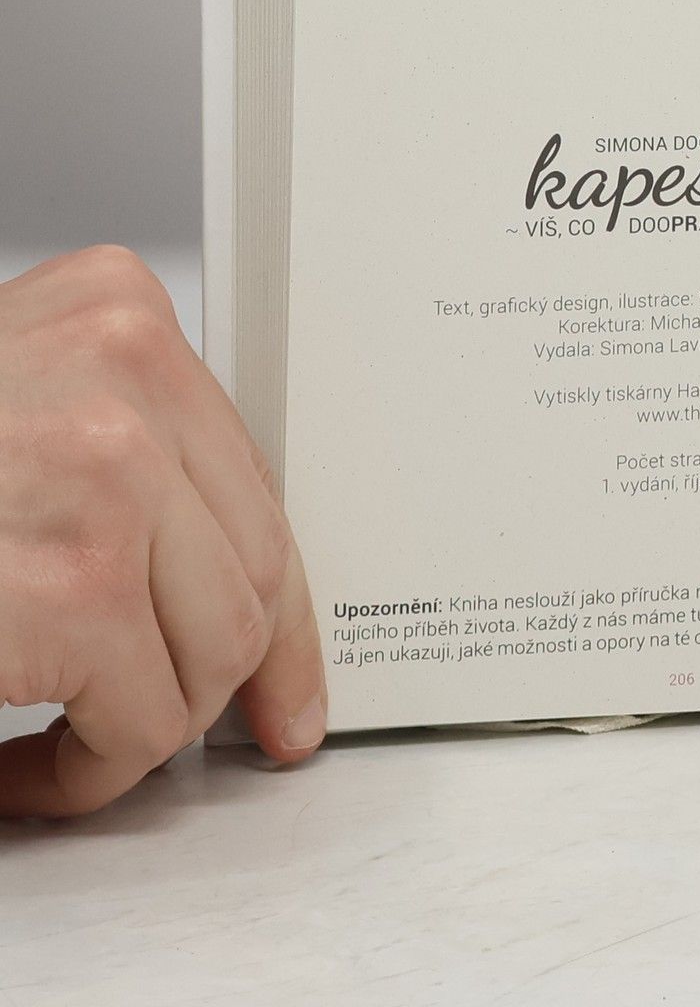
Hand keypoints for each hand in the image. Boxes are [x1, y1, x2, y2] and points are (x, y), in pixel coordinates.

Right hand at [0, 246, 324, 816]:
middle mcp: (129, 369)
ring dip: (137, 729)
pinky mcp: (74, 585)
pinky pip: (140, 720)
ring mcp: (111, 468)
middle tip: (130, 732)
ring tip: (52, 745)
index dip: (279, 604)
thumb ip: (107, 454)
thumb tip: (215, 582)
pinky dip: (83, 775)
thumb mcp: (11, 407)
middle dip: (200, 678)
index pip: (252, 474)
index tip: (286, 686)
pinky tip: (16, 770)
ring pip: (215, 650)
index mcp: (116, 311)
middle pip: (252, 567)